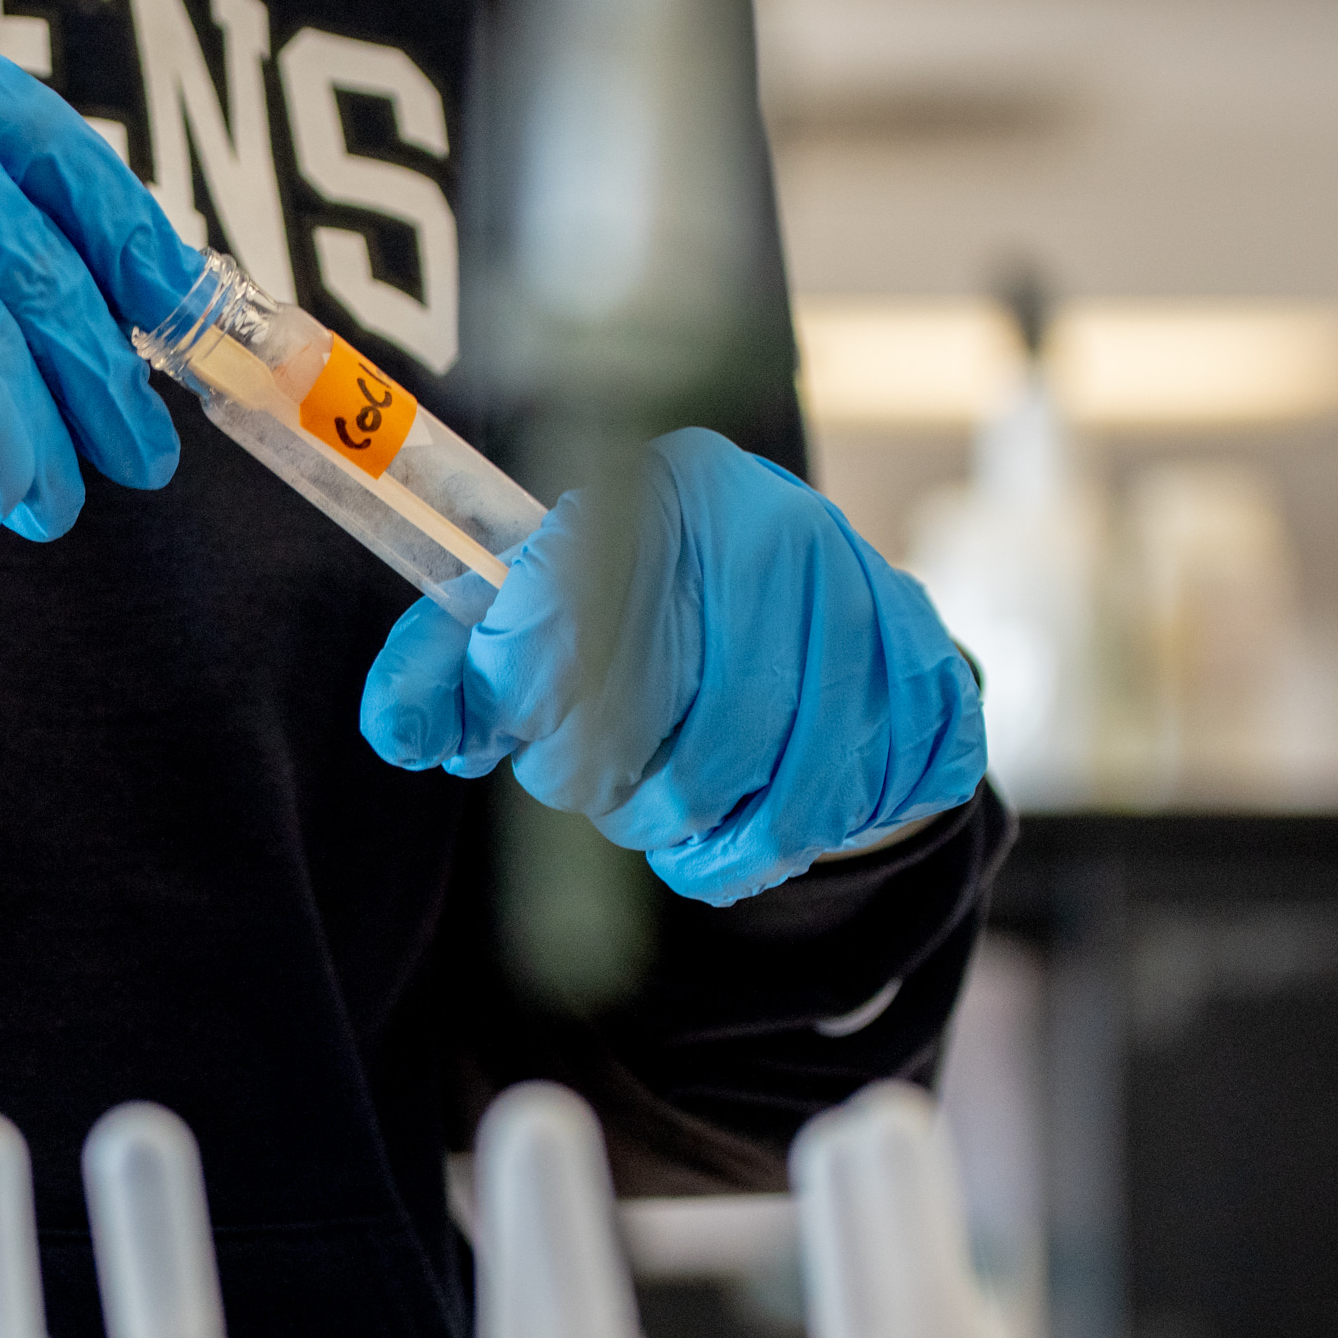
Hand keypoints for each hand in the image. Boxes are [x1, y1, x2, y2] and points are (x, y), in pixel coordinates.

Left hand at [358, 427, 983, 905]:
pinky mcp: (937, 661)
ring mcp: (876, 590)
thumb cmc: (615, 616)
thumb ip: (445, 675)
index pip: (625, 643)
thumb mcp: (512, 627)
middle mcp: (785, 524)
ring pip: (815, 780)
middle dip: (657, 807)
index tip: (558, 774)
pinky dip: (821, 837)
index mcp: (667, 491)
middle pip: (731, 724)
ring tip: (682, 843)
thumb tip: (400, 735)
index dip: (582, 743)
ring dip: (736, 845)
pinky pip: (891, 788)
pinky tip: (768, 823)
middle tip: (620, 818)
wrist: (760, 588)